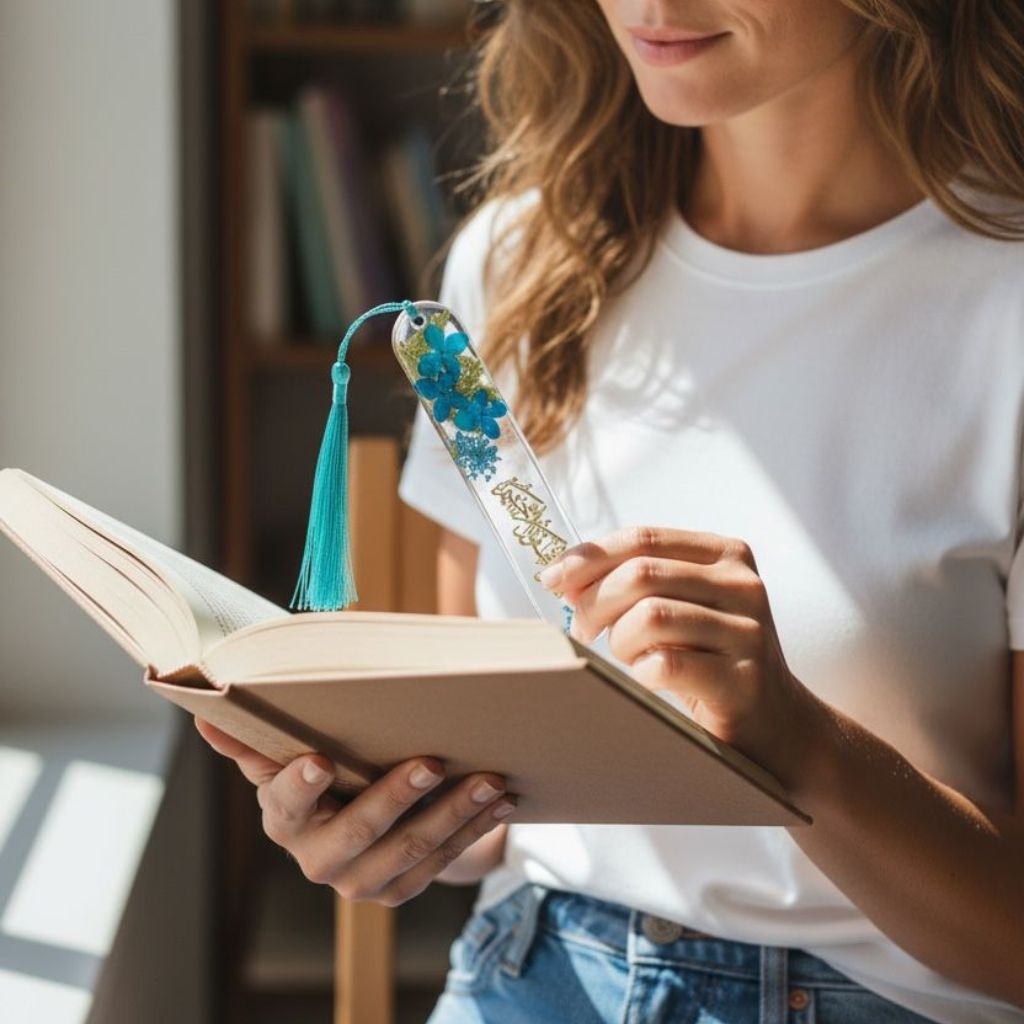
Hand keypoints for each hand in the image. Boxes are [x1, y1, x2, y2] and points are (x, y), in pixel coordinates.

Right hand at [194, 717, 515, 904]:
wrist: (356, 827)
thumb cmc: (321, 774)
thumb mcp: (287, 756)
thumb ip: (254, 738)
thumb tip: (206, 709)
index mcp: (285, 820)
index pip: (284, 804)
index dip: (299, 785)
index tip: (319, 759)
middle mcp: (317, 859)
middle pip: (360, 830)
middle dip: (398, 797)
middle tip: (432, 761)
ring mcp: (361, 881)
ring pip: (412, 849)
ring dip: (455, 813)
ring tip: (489, 779)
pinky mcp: (399, 889)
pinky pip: (441, 861)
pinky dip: (474, 830)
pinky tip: (501, 802)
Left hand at [539, 526, 816, 785]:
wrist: (777, 725)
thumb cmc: (713, 659)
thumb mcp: (683, 605)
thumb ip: (636, 581)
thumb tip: (565, 577)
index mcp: (725, 554)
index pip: (642, 538)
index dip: (589, 556)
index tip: (554, 579)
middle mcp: (742, 585)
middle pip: (640, 575)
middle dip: (594, 602)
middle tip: (583, 631)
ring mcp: (748, 632)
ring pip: (649, 617)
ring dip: (620, 641)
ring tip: (629, 658)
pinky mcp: (742, 681)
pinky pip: (667, 665)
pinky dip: (642, 672)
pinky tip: (649, 679)